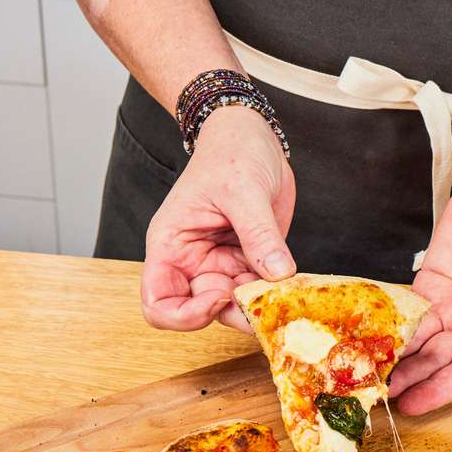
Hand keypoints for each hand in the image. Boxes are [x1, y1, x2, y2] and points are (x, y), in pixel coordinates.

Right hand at [141, 105, 296, 330]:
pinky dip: (275, 296)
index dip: (185, 315)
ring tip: (286, 293)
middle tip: (266, 301)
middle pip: (200, 314)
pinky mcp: (248, 263)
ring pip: (234, 309)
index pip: (158, 304)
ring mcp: (220, 266)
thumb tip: (278, 274)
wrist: (253, 136)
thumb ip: (259, 234)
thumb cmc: (231, 152)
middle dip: (233, 314)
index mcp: (170, 245)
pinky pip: (258, 293)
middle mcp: (191, 262)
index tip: (221, 295)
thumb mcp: (243, 190)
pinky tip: (294, 286)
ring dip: (259, 308)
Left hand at [390, 169, 451, 414]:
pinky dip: (389, 327)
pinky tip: (367, 339)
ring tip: (364, 374)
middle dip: (412, 381)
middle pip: (441, 361)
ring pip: (421, 343)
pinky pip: (408, 313)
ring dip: (397, 360)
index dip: (445, 389)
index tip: (415, 404)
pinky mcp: (431, 285)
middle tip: (376, 395)